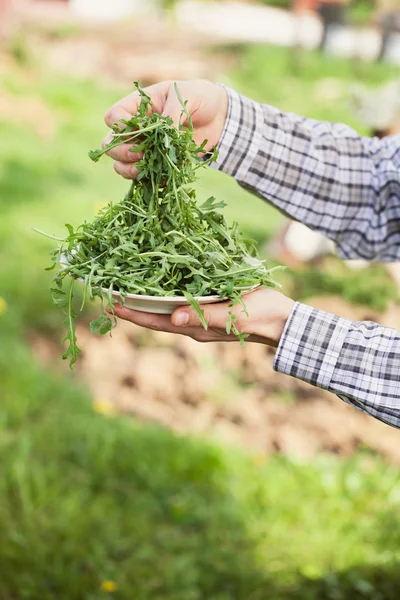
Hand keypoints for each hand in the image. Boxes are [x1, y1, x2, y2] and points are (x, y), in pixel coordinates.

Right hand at [102, 79, 227, 178]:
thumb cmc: (200, 98)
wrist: (219, 116)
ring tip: (143, 169)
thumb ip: (172, 115)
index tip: (136, 130)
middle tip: (139, 154)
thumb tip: (164, 136)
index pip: (113, 117)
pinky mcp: (157, 164)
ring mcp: (145, 148)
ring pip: (121, 163)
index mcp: (138, 106)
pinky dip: (148, 180)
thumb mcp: (186, 96)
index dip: (118, 126)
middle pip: (111, 144)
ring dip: (128, 169)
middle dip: (120, 151)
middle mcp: (136, 129)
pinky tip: (161, 178)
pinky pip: (143, 176)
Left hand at [112, 289, 294, 346]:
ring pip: (167, 309)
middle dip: (133, 306)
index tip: (109, 304)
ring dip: (147, 299)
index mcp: (196, 328)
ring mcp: (201, 317)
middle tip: (110, 291)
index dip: (132, 314)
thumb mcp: (235, 315)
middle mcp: (194, 324)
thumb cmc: (262, 317)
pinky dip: (166, 293)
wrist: (283, 321)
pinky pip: (182, 302)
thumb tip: (173, 318)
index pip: (156, 322)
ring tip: (127, 285)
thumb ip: (206, 316)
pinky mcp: (210, 308)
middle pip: (156, 317)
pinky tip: (161, 281)